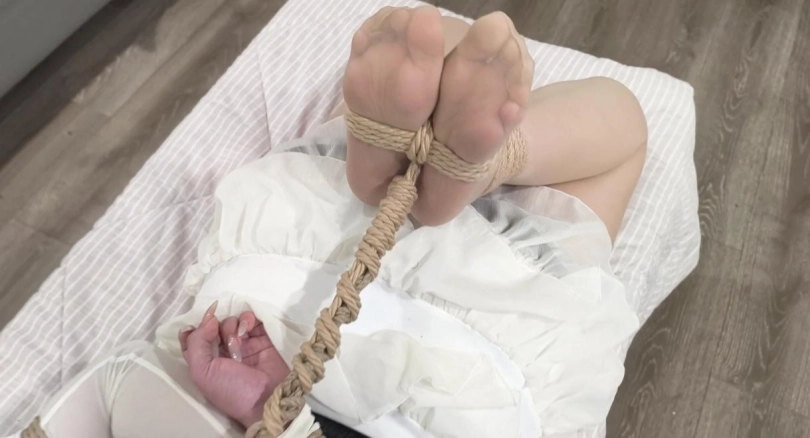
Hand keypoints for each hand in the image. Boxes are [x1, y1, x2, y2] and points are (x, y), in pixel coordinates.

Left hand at [179, 301, 288, 427]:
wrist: (268, 399)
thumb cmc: (232, 389)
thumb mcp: (202, 372)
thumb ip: (197, 342)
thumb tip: (210, 318)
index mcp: (205, 362)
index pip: (194, 338)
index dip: (195, 328)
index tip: (200, 325)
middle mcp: (222, 353)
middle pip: (213, 327)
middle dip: (216, 328)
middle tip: (225, 341)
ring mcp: (243, 345)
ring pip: (232, 321)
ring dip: (233, 325)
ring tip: (240, 338)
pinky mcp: (262, 339)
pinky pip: (252, 320)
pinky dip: (249, 318)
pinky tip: (249, 328)